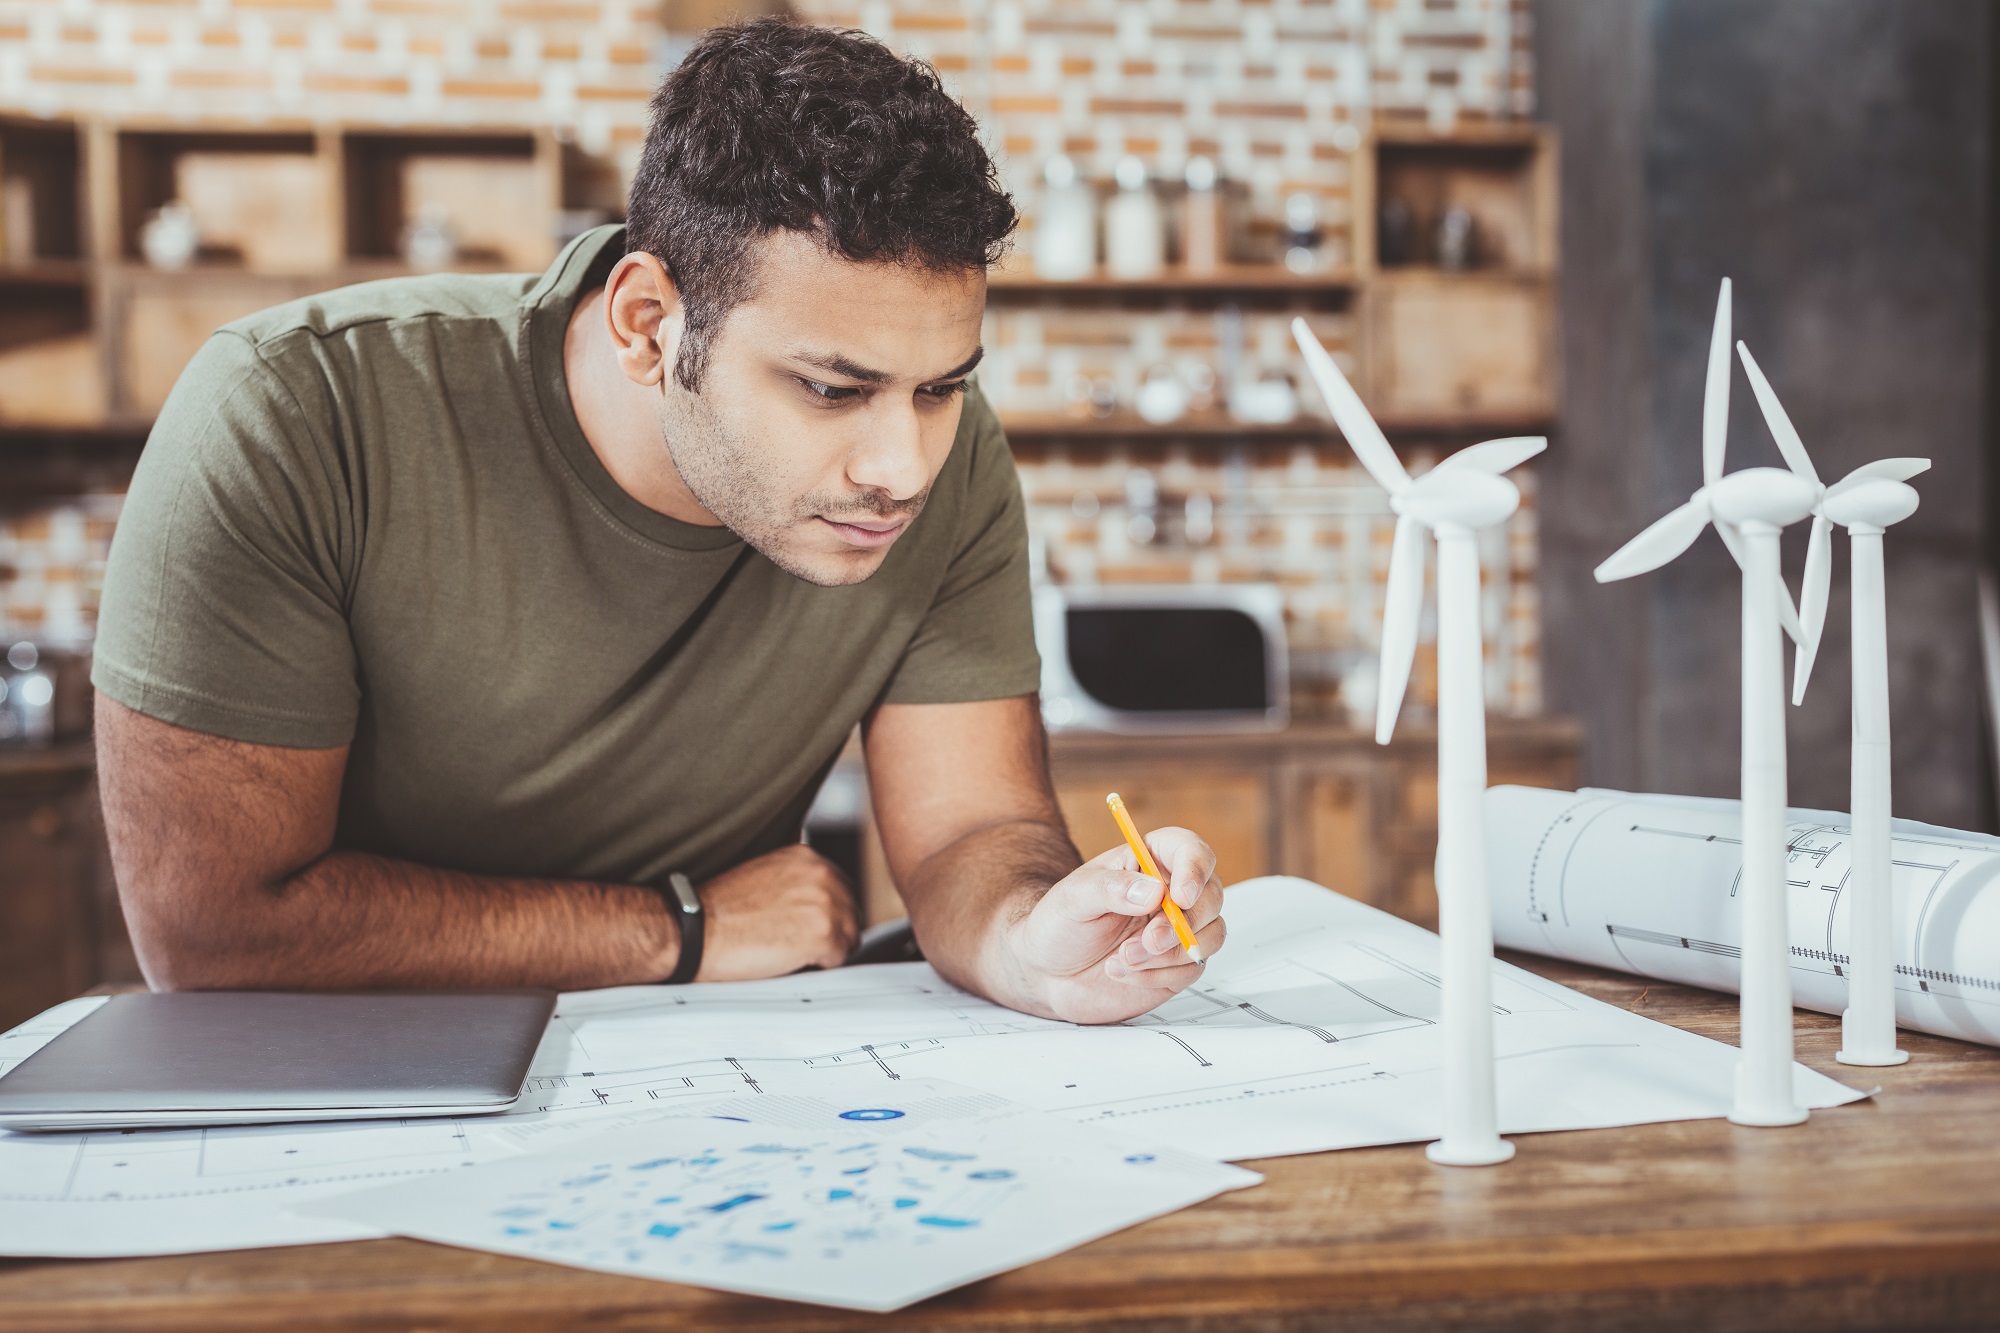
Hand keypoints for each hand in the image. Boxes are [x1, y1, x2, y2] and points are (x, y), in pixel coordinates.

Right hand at [694, 844, 859, 981]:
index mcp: (807, 857)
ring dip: (826, 950)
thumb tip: (820, 905)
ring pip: (849, 937)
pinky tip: (788, 960)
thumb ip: (797, 882)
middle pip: (850, 913)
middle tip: (795, 944)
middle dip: (830, 933)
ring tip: (789, 952)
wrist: (695, 930)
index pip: (841, 890)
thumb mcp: (765, 876)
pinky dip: (818, 967)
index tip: (803, 927)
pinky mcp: (823, 932)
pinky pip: (839, 959)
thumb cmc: (719, 910)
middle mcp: (821, 873)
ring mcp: (825, 902)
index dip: (825, 915)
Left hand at [1004, 826, 1224, 1023]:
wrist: (1046, 974)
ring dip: (1169, 954)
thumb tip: (1153, 890)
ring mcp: (1177, 930)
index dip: (1195, 869)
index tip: (1180, 896)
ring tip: (1123, 958)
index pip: (1190, 850)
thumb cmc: (1058, 925)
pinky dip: (1158, 975)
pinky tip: (1122, 972)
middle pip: (1211, 896)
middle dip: (1184, 923)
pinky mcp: (1177, 965)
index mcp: (1147, 862)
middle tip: (1148, 941)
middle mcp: (1170, 893)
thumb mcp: (1072, 899)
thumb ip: (1110, 888)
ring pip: (1211, 935)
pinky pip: (1192, 969)